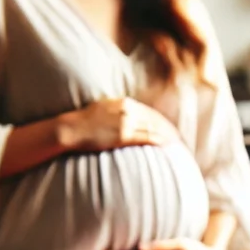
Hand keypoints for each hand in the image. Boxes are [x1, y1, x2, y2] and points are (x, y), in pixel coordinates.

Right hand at [55, 98, 178, 152]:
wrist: (70, 129)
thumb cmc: (82, 125)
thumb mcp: (100, 112)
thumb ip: (115, 115)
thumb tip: (122, 125)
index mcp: (122, 103)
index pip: (148, 112)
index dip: (161, 121)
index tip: (169, 129)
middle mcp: (127, 110)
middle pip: (155, 119)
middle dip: (168, 129)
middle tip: (179, 139)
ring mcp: (126, 122)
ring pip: (154, 128)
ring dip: (168, 136)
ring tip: (178, 145)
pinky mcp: (123, 134)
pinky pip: (147, 137)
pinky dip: (160, 140)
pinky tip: (168, 146)